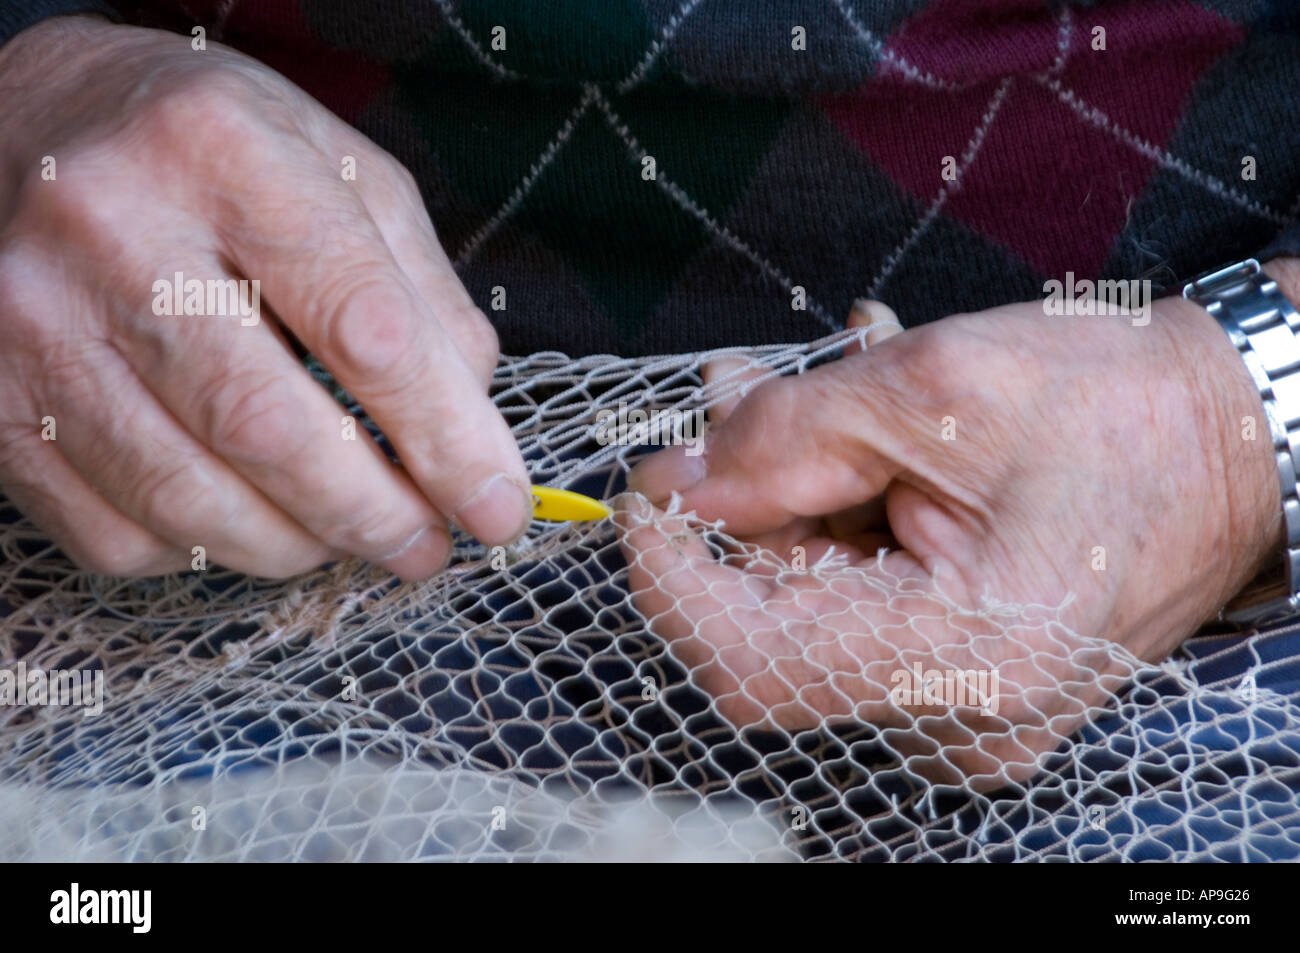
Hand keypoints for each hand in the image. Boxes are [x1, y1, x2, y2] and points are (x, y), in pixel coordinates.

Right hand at [0, 16, 530, 578]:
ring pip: (188, 500)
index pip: (362, 326)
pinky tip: (245, 514)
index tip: (497, 507)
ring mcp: (32, 324)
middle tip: (427, 547)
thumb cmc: (213, 154)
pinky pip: (117, 532)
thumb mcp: (340, 173)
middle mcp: (111, 232)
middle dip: (373, 516)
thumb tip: (472, 434)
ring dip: (297, 547)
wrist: (25, 124)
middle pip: (268, 428)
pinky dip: (205, 550)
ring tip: (351, 537)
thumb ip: (422, 294)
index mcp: (224, 152)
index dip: (446, 438)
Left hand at [621, 281, 1284, 785]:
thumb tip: (676, 478)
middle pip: (771, 622)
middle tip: (734, 392)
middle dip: (736, 503)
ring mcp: (960, 705)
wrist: (1233, 439)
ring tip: (808, 391)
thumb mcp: (937, 385)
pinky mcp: (958, 675)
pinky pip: (854, 604)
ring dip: (785, 495)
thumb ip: (787, 434)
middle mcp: (960, 714)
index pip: (752, 660)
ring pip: (805, 607)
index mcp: (971, 659)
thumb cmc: (1123, 407)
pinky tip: (855, 437)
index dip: (672, 576)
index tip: (647, 488)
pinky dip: (834, 518)